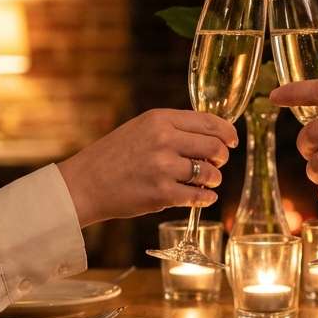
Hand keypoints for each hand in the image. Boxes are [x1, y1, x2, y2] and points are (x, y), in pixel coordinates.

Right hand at [58, 108, 238, 227]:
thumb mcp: (141, 129)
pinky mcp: (161, 194)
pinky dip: (206, 198)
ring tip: (207, 182)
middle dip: (222, 158)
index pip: (208, 121)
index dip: (227, 132)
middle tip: (218, 164)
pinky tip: (203, 197)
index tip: (232, 141)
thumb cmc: (113, 156)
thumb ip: (172, 128)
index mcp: (159, 119)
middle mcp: (164, 140)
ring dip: (214, 180)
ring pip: (209, 173)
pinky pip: (198, 196)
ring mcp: (163, 167)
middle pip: (214, 147)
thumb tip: (210, 135)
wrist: (84, 184)